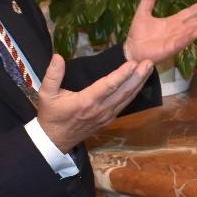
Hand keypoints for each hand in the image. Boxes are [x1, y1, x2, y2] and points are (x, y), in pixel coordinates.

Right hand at [36, 54, 154, 151]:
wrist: (55, 140)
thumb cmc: (51, 115)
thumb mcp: (46, 94)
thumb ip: (52, 75)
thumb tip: (58, 56)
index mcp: (86, 102)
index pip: (108, 86)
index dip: (122, 74)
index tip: (133, 63)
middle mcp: (100, 109)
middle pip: (123, 91)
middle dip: (138, 76)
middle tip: (149, 62)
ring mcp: (106, 116)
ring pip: (127, 98)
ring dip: (139, 83)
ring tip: (149, 69)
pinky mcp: (108, 119)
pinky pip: (124, 104)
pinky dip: (134, 93)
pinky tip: (140, 84)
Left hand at [123, 0, 196, 62]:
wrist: (131, 50)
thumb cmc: (138, 34)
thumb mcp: (142, 13)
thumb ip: (148, 0)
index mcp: (173, 22)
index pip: (190, 12)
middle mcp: (178, 30)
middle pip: (195, 21)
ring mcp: (176, 39)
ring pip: (192, 31)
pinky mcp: (171, 48)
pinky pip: (182, 42)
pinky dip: (189, 36)